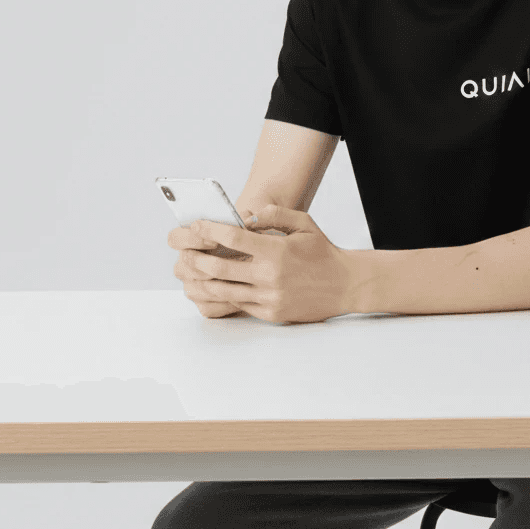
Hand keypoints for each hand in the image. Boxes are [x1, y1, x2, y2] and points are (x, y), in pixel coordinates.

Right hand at [168, 224, 246, 318]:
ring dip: (215, 284)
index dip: (191, 239)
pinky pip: (208, 308)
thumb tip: (247, 217)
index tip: (214, 240)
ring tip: (239, 280)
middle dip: (204, 264)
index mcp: (189, 240)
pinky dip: (224, 303)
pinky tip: (244, 296)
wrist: (260, 258)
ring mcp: (193, 285)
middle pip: (182, 266)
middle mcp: (187, 263)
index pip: (175, 238)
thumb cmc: (250, 236)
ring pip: (194, 288)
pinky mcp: (206, 304)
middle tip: (227, 263)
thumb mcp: (251, 224)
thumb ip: (245, 218)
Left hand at [179, 204, 355, 324]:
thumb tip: (247, 217)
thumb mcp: (304, 223)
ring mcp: (269, 298)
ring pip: (223, 291)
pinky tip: (211, 287)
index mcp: (276, 251)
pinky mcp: (270, 313)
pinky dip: (221, 295)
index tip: (197, 225)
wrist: (345, 285)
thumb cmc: (323, 252)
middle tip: (184, 251)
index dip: (211, 230)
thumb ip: (275, 214)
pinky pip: (238, 304)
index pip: (234, 239)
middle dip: (197, 258)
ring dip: (202, 281)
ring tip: (190, 271)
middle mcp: (270, 276)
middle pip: (220, 268)